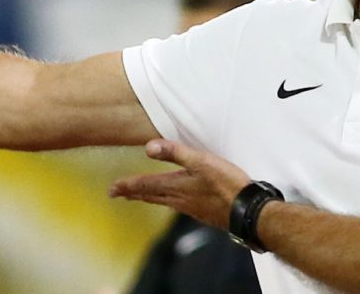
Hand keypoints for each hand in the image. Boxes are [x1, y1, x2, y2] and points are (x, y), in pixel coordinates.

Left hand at [109, 139, 249, 229]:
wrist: (247, 211)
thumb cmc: (227, 184)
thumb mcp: (201, 161)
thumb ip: (175, 153)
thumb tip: (148, 147)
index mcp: (176, 186)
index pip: (145, 186)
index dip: (127, 186)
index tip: (112, 189)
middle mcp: (179, 200)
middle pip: (150, 196)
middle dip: (132, 193)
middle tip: (116, 194)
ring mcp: (191, 208)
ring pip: (163, 201)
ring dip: (147, 197)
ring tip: (139, 196)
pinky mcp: (203, 212)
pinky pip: (177, 206)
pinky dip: (166, 201)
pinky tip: (173, 201)